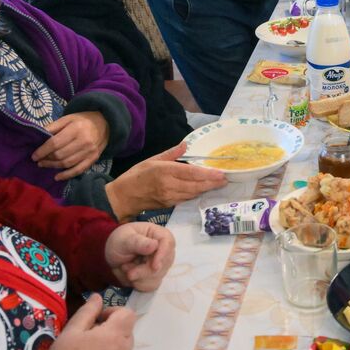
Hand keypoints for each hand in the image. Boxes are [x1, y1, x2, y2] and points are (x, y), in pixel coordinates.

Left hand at [34, 111, 110, 179]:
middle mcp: (84, 141)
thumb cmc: (82, 120)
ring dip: (53, 166)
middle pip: (60, 155)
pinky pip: (78, 170)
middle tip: (39, 161)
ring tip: (45, 165)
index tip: (34, 156)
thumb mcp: (67, 118)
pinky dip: (67, 175)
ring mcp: (89, 152)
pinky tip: (57, 177)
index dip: (42, 151)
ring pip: (67, 163)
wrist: (105, 124)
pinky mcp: (93, 159)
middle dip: (47, 159)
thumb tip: (38, 136)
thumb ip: (53, 127)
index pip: (55, 143)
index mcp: (75, 129)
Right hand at [43, 293, 135, 349]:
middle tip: (88, 337)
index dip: (113, 312)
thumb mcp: (71, 331)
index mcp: (115, 335)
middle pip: (126, 332)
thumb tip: (98, 297)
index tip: (96, 319)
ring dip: (110, 346)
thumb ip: (88, 311)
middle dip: (111, 329)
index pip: (128, 314)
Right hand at [104, 143, 226, 218]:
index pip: (191, 173)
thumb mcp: (152, 160)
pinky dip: (196, 194)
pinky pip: (186, 199)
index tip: (220, 173)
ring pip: (193, 194)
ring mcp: (169, 197)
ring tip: (218, 184)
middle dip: (212, 183)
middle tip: (225, 180)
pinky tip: (203, 190)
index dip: (207, 174)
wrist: (123, 197)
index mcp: (165, 171)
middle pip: (196, 185)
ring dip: (206, 190)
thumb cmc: (136, 176)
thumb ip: (171, 153)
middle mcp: (169, 185)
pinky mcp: (168, 205)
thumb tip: (185, 144)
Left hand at [105, 222, 175, 290]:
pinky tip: (131, 277)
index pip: (168, 242)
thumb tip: (154, 245)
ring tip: (126, 269)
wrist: (111, 257)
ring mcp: (161, 264)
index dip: (163, 255)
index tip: (154, 266)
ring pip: (158, 276)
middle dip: (145, 271)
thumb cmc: (119, 242)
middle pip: (164, 263)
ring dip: (139, 277)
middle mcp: (163, 250)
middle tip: (129, 272)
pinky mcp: (155, 277)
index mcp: (158, 235)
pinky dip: (140, 284)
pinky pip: (152, 285)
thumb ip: (138, 243)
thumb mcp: (124, 240)